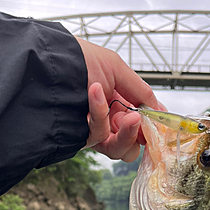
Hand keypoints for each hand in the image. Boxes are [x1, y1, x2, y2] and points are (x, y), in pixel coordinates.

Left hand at [76, 37, 159, 161]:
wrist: (49, 61)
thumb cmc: (78, 59)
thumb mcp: (116, 69)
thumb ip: (142, 91)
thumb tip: (160, 111)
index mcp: (119, 105)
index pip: (141, 127)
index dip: (151, 129)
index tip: (160, 126)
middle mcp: (108, 121)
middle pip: (132, 146)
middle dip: (139, 136)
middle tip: (140, 122)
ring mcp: (95, 132)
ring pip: (119, 149)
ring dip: (127, 133)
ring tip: (131, 116)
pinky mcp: (81, 137)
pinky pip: (99, 135)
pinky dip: (100, 113)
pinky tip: (95, 92)